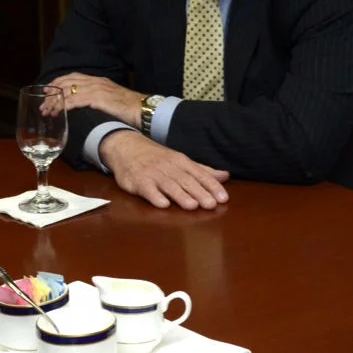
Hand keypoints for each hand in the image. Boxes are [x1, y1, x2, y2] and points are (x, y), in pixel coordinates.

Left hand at [44, 73, 144, 126]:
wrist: (143, 110)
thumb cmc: (129, 109)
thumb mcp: (111, 100)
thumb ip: (99, 100)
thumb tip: (87, 109)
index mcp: (98, 80)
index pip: (72, 77)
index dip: (57, 83)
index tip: (47, 93)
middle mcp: (95, 82)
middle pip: (66, 82)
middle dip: (52, 93)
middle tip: (43, 105)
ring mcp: (97, 89)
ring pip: (68, 91)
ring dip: (55, 102)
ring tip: (47, 111)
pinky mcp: (98, 99)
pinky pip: (76, 100)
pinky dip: (64, 106)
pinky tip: (58, 112)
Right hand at [99, 129, 228, 210]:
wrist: (126, 147)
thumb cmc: (157, 158)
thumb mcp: (180, 161)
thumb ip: (202, 171)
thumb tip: (225, 176)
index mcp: (182, 162)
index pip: (200, 174)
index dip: (212, 186)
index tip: (223, 198)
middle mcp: (169, 167)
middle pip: (186, 181)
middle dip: (199, 192)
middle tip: (211, 205)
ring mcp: (153, 174)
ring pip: (169, 185)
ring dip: (180, 195)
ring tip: (192, 206)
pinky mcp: (137, 181)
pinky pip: (147, 189)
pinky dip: (155, 196)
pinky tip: (163, 204)